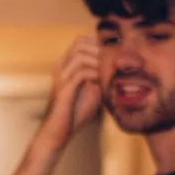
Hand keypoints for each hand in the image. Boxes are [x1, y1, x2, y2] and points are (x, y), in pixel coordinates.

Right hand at [35, 34, 105, 149]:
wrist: (58, 133)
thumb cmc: (74, 114)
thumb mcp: (92, 92)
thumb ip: (100, 78)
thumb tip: (116, 69)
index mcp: (66, 67)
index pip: (80, 41)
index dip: (97, 43)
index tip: (113, 55)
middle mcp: (61, 68)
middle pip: (79, 42)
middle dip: (99, 49)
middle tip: (113, 61)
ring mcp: (61, 77)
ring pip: (80, 54)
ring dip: (98, 60)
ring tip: (109, 71)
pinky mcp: (64, 89)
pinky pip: (81, 72)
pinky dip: (95, 74)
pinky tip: (103, 81)